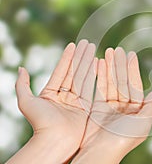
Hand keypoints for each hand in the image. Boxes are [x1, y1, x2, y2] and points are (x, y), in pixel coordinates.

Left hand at [8, 40, 96, 163]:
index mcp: (51, 94)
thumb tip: (21, 68)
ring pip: (83, 78)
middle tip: (87, 43)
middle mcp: (65, 97)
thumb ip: (22, 84)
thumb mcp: (26, 102)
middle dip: (80, 57)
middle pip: (74, 72)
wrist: (54, 141)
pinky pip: (91, 88)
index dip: (67, 58)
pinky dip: (94, 76)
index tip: (73, 45)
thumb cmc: (39, 123)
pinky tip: (98, 63)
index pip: (61, 71)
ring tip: (93, 48)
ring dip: (88, 62)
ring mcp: (77, 102)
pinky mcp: (87, 108)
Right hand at [72, 47, 151, 163]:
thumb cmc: (124, 138)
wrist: (102, 151)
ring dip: (110, 67)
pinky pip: (100, 88)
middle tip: (117, 49)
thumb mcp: (142, 123)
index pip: (135, 85)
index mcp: (137, 110)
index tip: (131, 55)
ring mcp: (111, 107)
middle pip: (122, 81)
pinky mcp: (98, 108)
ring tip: (107, 52)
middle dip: (120, 65)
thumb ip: (149, 108)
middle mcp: (125, 107)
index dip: (133, 70)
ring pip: (111, 82)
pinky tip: (99, 64)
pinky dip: (100, 76)